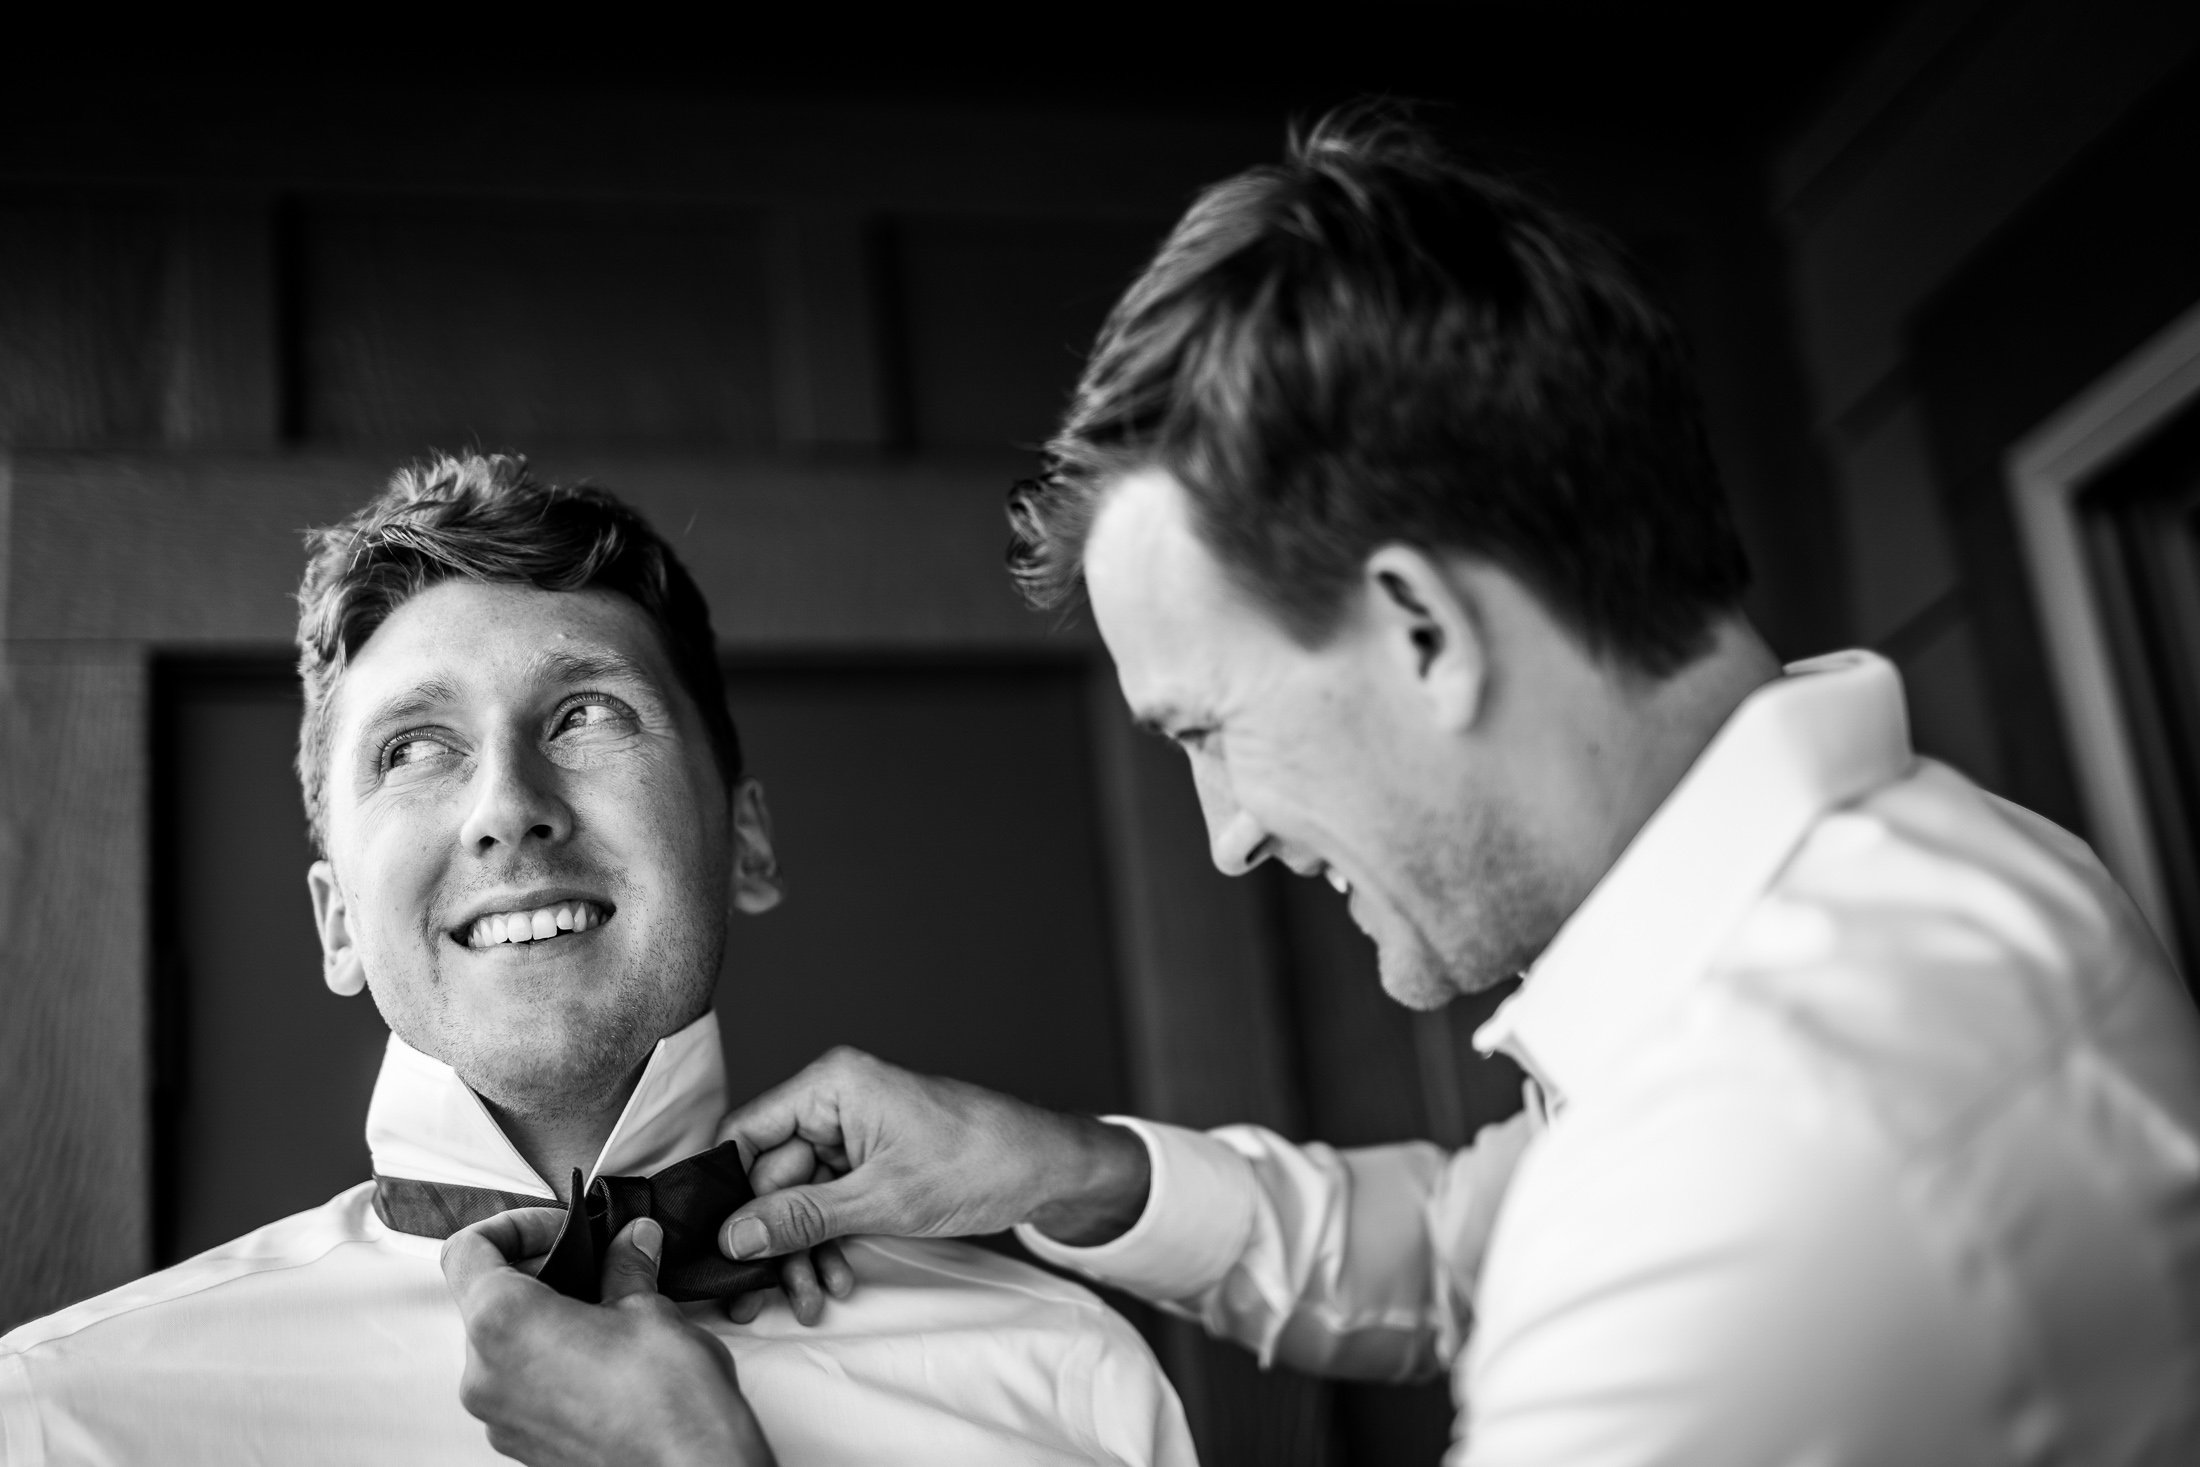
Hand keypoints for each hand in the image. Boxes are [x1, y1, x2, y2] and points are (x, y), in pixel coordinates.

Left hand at [443, 1208, 776, 1466]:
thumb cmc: (671, 1404)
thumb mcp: (651, 1309)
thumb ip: (626, 1266)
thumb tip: (629, 1243)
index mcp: (504, 1324)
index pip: (467, 1250)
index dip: (512, 1225)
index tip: (560, 1228)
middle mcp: (486, 1375)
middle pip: (483, 1298)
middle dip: (537, 1272)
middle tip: (592, 1264)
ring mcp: (499, 1417)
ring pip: (501, 1345)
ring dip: (543, 1318)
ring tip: (605, 1313)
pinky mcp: (521, 1445)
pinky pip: (518, 1385)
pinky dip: (548, 1360)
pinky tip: (603, 1358)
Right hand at [715, 1047, 1151, 1266]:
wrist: (1047, 1171)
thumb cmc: (979, 1160)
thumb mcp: (882, 1199)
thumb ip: (802, 1217)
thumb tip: (736, 1235)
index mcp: (832, 1086)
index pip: (749, 1133)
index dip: (725, 1189)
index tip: (708, 1240)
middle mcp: (837, 1103)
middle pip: (772, 1175)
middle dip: (772, 1239)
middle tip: (761, 1293)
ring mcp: (855, 1134)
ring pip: (801, 1199)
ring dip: (803, 1251)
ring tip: (811, 1297)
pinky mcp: (873, 1162)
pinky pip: (832, 1204)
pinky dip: (831, 1243)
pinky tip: (837, 1281)